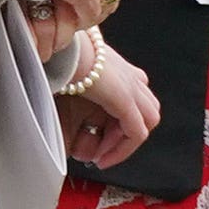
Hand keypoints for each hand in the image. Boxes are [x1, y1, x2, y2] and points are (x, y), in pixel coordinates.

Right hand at [58, 44, 161, 169]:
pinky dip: (123, 149)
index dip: (121, 123)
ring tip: (103, 156)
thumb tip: (68, 104)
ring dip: (124, 144)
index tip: (100, 140)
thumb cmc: (61, 60)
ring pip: (146, 123)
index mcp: (121, 68)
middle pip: (146, 111)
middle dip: (125, 135)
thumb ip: (80, 88)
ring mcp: (132, 89)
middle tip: (103, 150)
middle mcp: (132, 77)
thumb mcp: (74, 74)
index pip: (137, 98)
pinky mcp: (126, 101)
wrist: (62, 50)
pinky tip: (104, 158)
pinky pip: (136, 133)